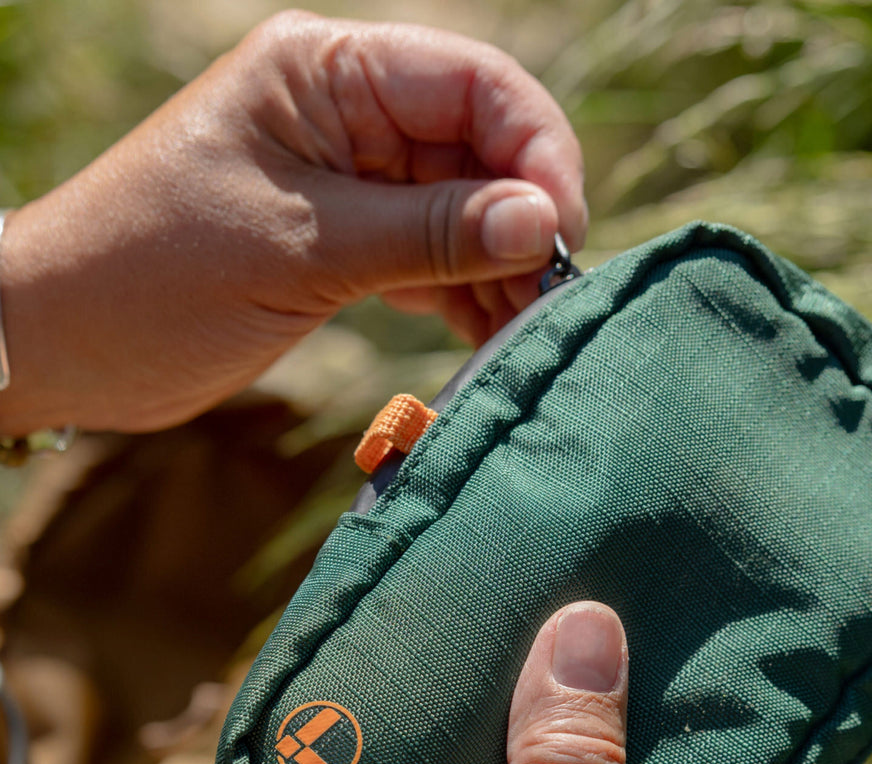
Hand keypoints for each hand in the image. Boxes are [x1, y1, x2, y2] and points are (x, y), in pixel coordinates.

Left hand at [0, 11, 585, 434]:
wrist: (70, 344)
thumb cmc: (156, 274)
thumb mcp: (302, 250)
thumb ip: (431, 232)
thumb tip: (546, 222)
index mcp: (327, 73)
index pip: (474, 84)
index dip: (536, 151)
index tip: (563, 232)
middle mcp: (350, 116)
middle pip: (483, 150)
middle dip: (526, 222)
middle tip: (553, 299)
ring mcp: (355, 183)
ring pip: (469, 212)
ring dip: (506, 270)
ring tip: (527, 332)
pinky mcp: (353, 245)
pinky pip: (438, 259)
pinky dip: (471, 298)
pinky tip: (492, 337)